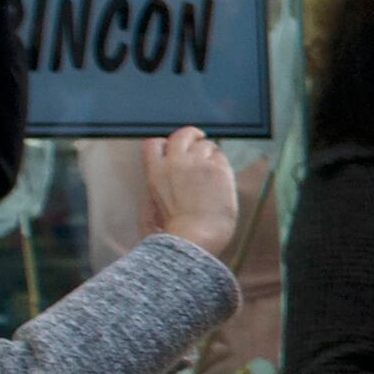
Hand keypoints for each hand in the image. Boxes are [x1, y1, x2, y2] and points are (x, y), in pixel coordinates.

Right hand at [141, 129, 239, 250]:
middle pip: (182, 134)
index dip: (164, 143)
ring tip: (212, 168)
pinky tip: (222, 178)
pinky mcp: (219, 170)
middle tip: (200, 140)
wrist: (194, 239)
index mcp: (155, 173)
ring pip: (205, 145)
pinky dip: (221, 164)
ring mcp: (198, 164)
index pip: (153, 144)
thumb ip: (155, 189)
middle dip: (191, 135)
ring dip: (209, 152)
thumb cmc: (173, 233)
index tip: (173, 148)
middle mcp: (176, 163)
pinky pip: (221, 158)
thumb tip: (161, 177)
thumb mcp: (151, 209)